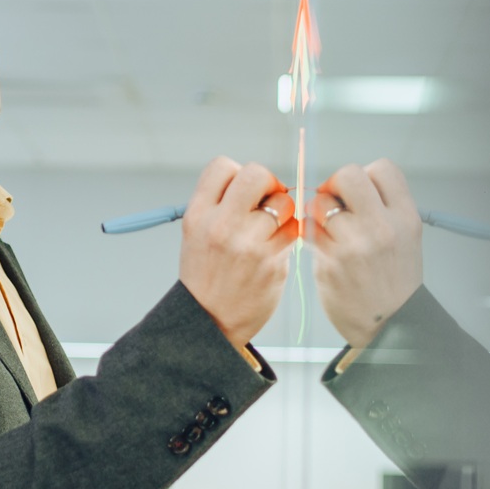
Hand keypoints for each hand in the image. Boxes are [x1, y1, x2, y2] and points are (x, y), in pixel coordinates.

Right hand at [179, 157, 297, 347]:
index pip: (222, 166)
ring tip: (270, 229)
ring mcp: (249, 244)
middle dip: (267, 183)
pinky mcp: (272, 261)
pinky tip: (278, 244)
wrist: (208, 321)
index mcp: (198, 215)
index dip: (237, 173)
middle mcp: (221, 225)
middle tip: (265, 201)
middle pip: (256, 174)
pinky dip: (291, 232)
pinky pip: (294, 229)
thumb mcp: (195, 234)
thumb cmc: (206, 275)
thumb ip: (220, 205)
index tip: (241, 193)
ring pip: (283, 201)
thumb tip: (259, 182)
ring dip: (282, 211)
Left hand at [309, 160, 422, 349]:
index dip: (366, 175)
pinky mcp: (330, 262)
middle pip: (348, 175)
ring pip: (321, 202)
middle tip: (335, 203)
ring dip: (318, 211)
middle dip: (335, 185)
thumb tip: (347, 186)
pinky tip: (320, 244)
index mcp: (405, 217)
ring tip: (327, 228)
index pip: (382, 168)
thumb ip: (383, 209)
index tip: (359, 193)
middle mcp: (381, 227)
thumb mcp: (406, 238)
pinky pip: (308, 230)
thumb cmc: (394, 282)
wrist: (390, 326)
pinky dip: (309, 232)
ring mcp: (354, 244)